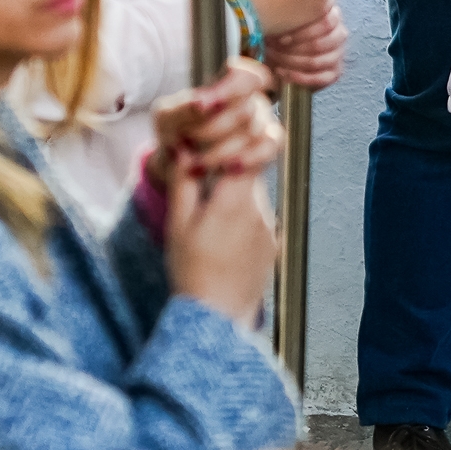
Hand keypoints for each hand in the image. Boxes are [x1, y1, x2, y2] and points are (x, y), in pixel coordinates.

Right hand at [155, 61, 283, 322]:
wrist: (218, 320)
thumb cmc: (192, 274)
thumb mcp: (178, 225)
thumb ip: (183, 181)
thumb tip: (181, 145)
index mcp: (235, 200)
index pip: (252, 147)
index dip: (241, 132)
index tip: (227, 129)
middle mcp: (259, 209)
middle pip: (251, 168)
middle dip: (230, 162)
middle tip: (207, 167)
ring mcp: (269, 227)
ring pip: (253, 193)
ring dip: (233, 192)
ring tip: (207, 217)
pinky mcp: (272, 244)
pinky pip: (257, 217)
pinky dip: (240, 217)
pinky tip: (221, 240)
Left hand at [261, 6, 347, 89]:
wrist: (279, 49)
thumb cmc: (281, 30)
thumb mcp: (285, 16)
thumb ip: (289, 10)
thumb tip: (282, 4)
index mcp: (331, 15)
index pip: (325, 23)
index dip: (301, 32)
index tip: (279, 37)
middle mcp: (338, 34)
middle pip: (319, 44)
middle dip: (291, 49)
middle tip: (271, 48)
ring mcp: (338, 54)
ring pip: (317, 61)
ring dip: (291, 62)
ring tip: (273, 58)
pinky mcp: (335, 72)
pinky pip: (321, 78)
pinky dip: (299, 77)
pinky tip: (281, 72)